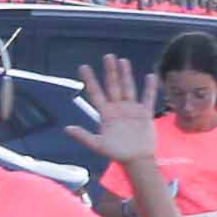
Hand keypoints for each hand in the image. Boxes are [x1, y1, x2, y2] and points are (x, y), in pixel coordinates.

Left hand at [84, 54, 159, 179]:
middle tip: (108, 56)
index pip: (96, 93)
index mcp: (106, 114)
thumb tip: (66, 128)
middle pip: (113, 86)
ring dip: (125, 74)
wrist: (137, 160)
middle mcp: (118, 108)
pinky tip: (150, 76)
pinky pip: (147, 97)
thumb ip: (84, 136)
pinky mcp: (145, 113)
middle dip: (110, 71)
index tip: (83, 66)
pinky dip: (149, 87)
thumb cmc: (117, 153)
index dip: (90, 80)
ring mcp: (131, 109)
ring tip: (123, 60)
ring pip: (128, 88)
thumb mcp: (98, 145)